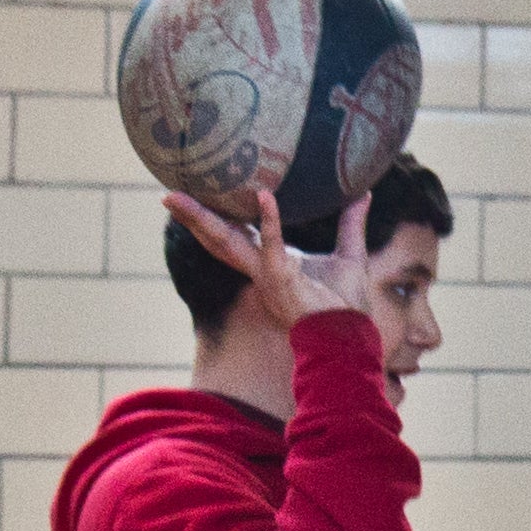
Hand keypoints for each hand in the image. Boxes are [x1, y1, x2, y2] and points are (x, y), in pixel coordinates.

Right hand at [169, 187, 370, 329]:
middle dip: (192, 218)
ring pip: (227, 242)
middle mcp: (260, 270)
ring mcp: (266, 275)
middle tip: (168, 195)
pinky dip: (270, 220)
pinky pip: (273, 245)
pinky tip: (264, 195)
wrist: (350, 338)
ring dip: (202, 218)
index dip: (214, 218)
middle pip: (218, 239)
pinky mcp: (282, 278)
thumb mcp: (349, 254)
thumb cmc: (346, 305)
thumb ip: (350, 223)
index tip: (196, 196)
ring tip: (177, 197)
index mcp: (269, 265)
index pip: (236, 236)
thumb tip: (362, 192)